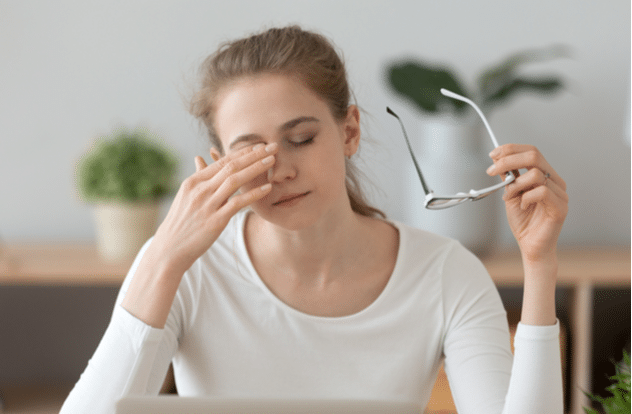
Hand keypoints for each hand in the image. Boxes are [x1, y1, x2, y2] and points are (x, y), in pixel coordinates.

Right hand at [152, 142, 277, 272]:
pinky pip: (238, 203)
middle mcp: (200, 189)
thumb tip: (199, 158)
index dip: (243, 152)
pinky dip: (254, 194)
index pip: (222, 161)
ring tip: (272, 161)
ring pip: (235, 180)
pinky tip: (268, 188)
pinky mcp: (215, 221)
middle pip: (231, 166)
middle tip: (272, 147)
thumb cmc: (181, 222)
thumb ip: (198, 178)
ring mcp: (207, 204)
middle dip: (254, 154)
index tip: (259, 145)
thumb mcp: (186, 196)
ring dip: (256, 169)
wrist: (169, 249)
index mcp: (194, 182)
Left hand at [487, 144, 567, 264]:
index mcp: (546, 175)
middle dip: (508, 160)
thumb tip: (497, 158)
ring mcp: (560, 193)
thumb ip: (508, 177)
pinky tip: (522, 207)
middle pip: (534, 156)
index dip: (511, 149)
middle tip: (491, 170)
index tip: (493, 154)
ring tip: (510, 196)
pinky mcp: (560, 207)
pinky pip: (541, 191)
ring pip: (536, 174)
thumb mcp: (511, 194)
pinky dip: (526, 197)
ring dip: (516, 184)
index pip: (531, 151)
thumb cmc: (523, 222)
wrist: (530, 246)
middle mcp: (556, 181)